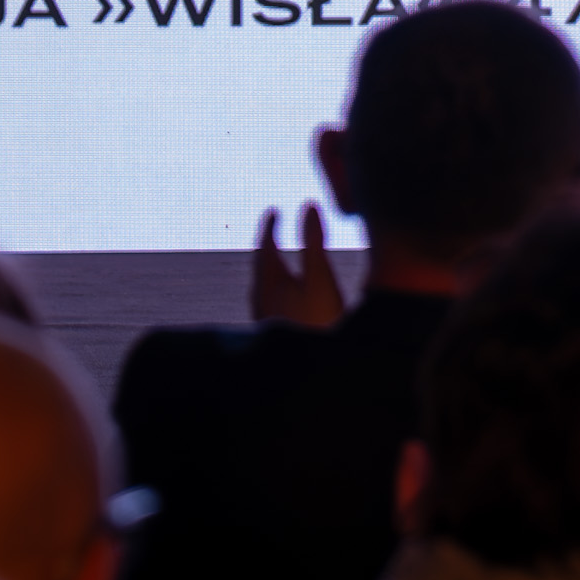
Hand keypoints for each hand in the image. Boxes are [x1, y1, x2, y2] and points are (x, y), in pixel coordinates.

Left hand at [250, 203, 343, 327]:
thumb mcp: (320, 277)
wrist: (306, 373)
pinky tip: (285, 303)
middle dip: (267, 247)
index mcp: (270, 282)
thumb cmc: (316, 322)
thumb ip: (314, 241)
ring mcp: (265, 320)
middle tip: (273, 232)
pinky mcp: (273, 336)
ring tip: (278, 263)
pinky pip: (269, 303)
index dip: (269, 226)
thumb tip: (308, 206)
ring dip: (270, 270)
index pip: (264, 246)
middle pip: (260, 267)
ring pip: (262, 287)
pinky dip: (276, 290)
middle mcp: (261, 300)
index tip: (274, 211)